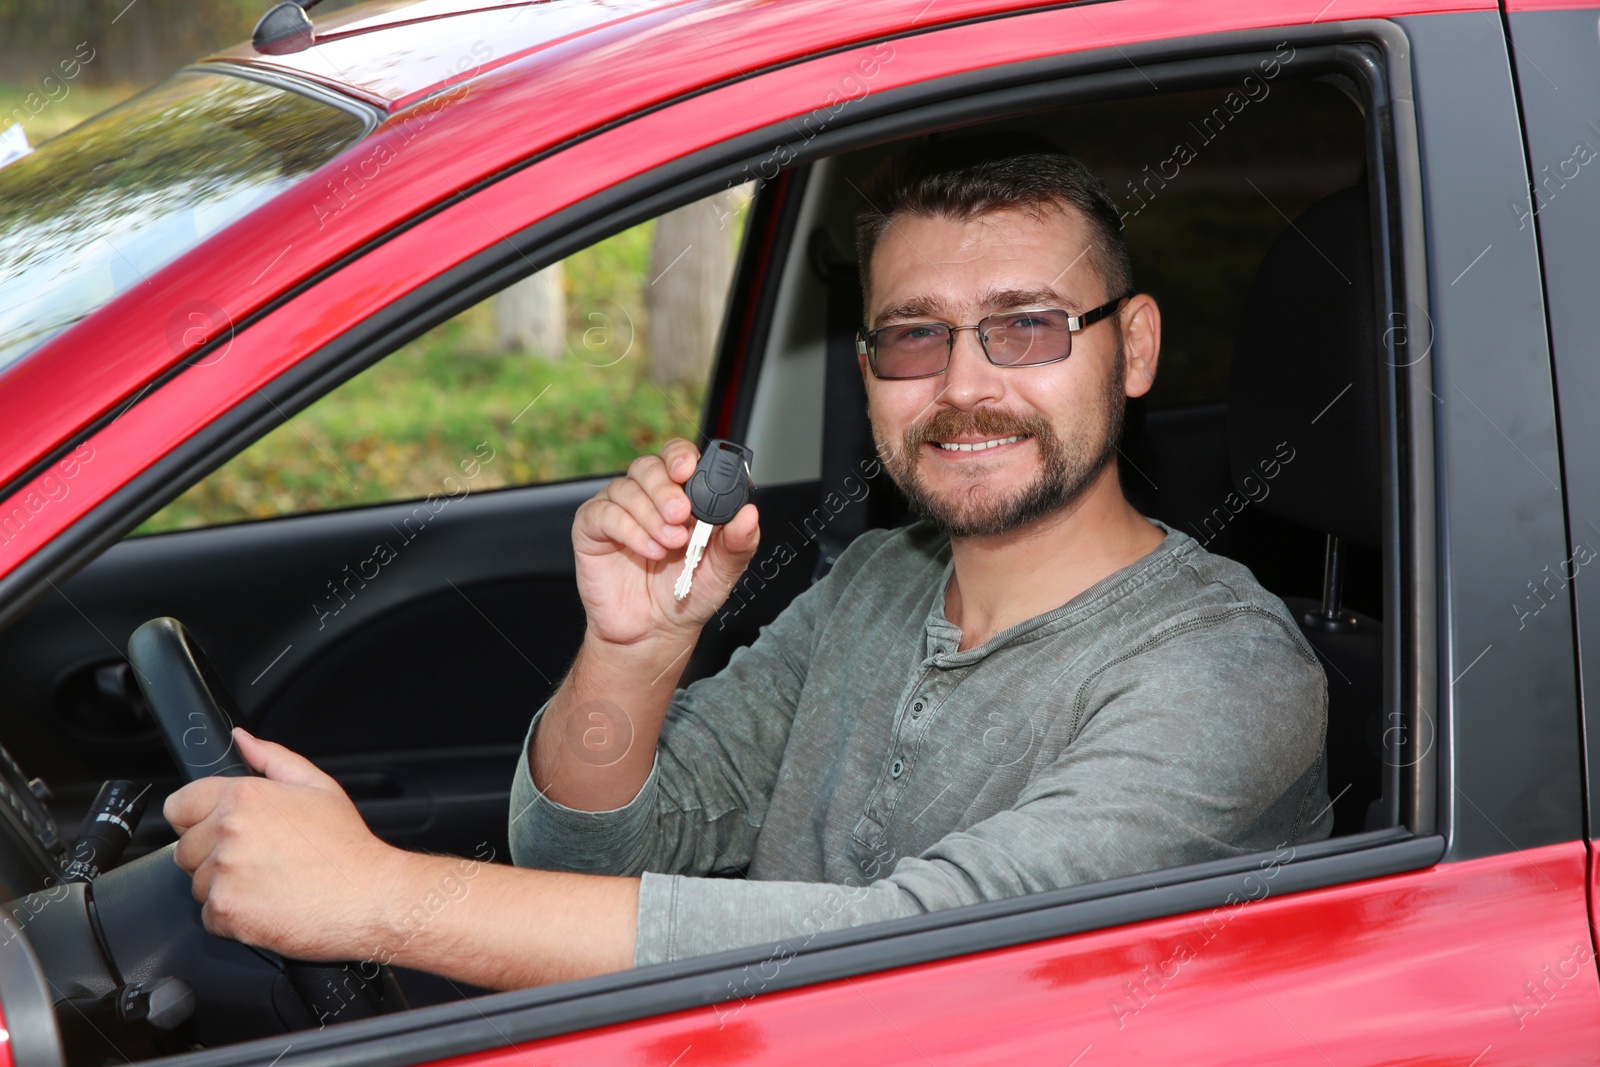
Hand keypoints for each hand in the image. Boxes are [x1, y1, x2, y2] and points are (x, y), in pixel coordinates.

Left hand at [164, 728, 409, 962]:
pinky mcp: (226, 911)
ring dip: (223, 887)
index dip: (197, 818)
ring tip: (267, 883)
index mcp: (245, 797)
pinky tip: (266, 905)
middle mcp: (228, 832)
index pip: (179, 805)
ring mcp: (224, 874)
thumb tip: (241, 739)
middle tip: (259, 860)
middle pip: (186, 849)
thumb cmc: (346, 846)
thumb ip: (272, 758)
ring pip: (197, 884)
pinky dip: (232, 917)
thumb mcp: (318, 786)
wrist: (367, 897)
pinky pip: (209, 916)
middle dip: (213, 856)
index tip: (220, 830)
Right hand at [571, 436, 758, 647]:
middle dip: (666, 488)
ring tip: (669, 545)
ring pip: (627, 488)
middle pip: (649, 466)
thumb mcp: (723, 570)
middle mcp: (648, 497)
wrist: (654, 631)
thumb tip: (749, 514)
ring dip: (651, 515)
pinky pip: (604, 513)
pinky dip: (629, 530)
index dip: (681, 457)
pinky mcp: (592, 528)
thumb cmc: (687, 594)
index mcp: (681, 496)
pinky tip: (648, 550)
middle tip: (681, 515)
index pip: (678, 457)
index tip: (689, 471)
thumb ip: (739, 542)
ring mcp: (618, 510)